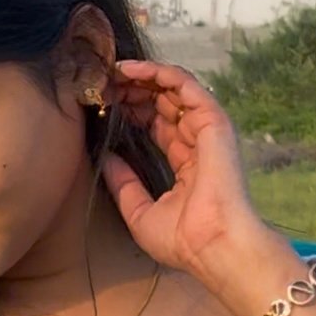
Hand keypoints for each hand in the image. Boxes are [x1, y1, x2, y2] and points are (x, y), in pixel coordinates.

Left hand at [101, 58, 277, 296]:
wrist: (212, 246)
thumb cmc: (183, 241)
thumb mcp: (140, 213)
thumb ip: (124, 184)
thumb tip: (106, 159)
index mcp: (185, 165)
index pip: (156, 126)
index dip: (131, 112)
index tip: (103, 106)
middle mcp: (197, 143)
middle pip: (162, 104)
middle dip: (132, 91)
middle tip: (103, 85)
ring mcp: (207, 130)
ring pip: (171, 90)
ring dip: (140, 77)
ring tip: (111, 73)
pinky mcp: (213, 120)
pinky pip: (184, 84)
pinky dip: (157, 72)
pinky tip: (129, 70)